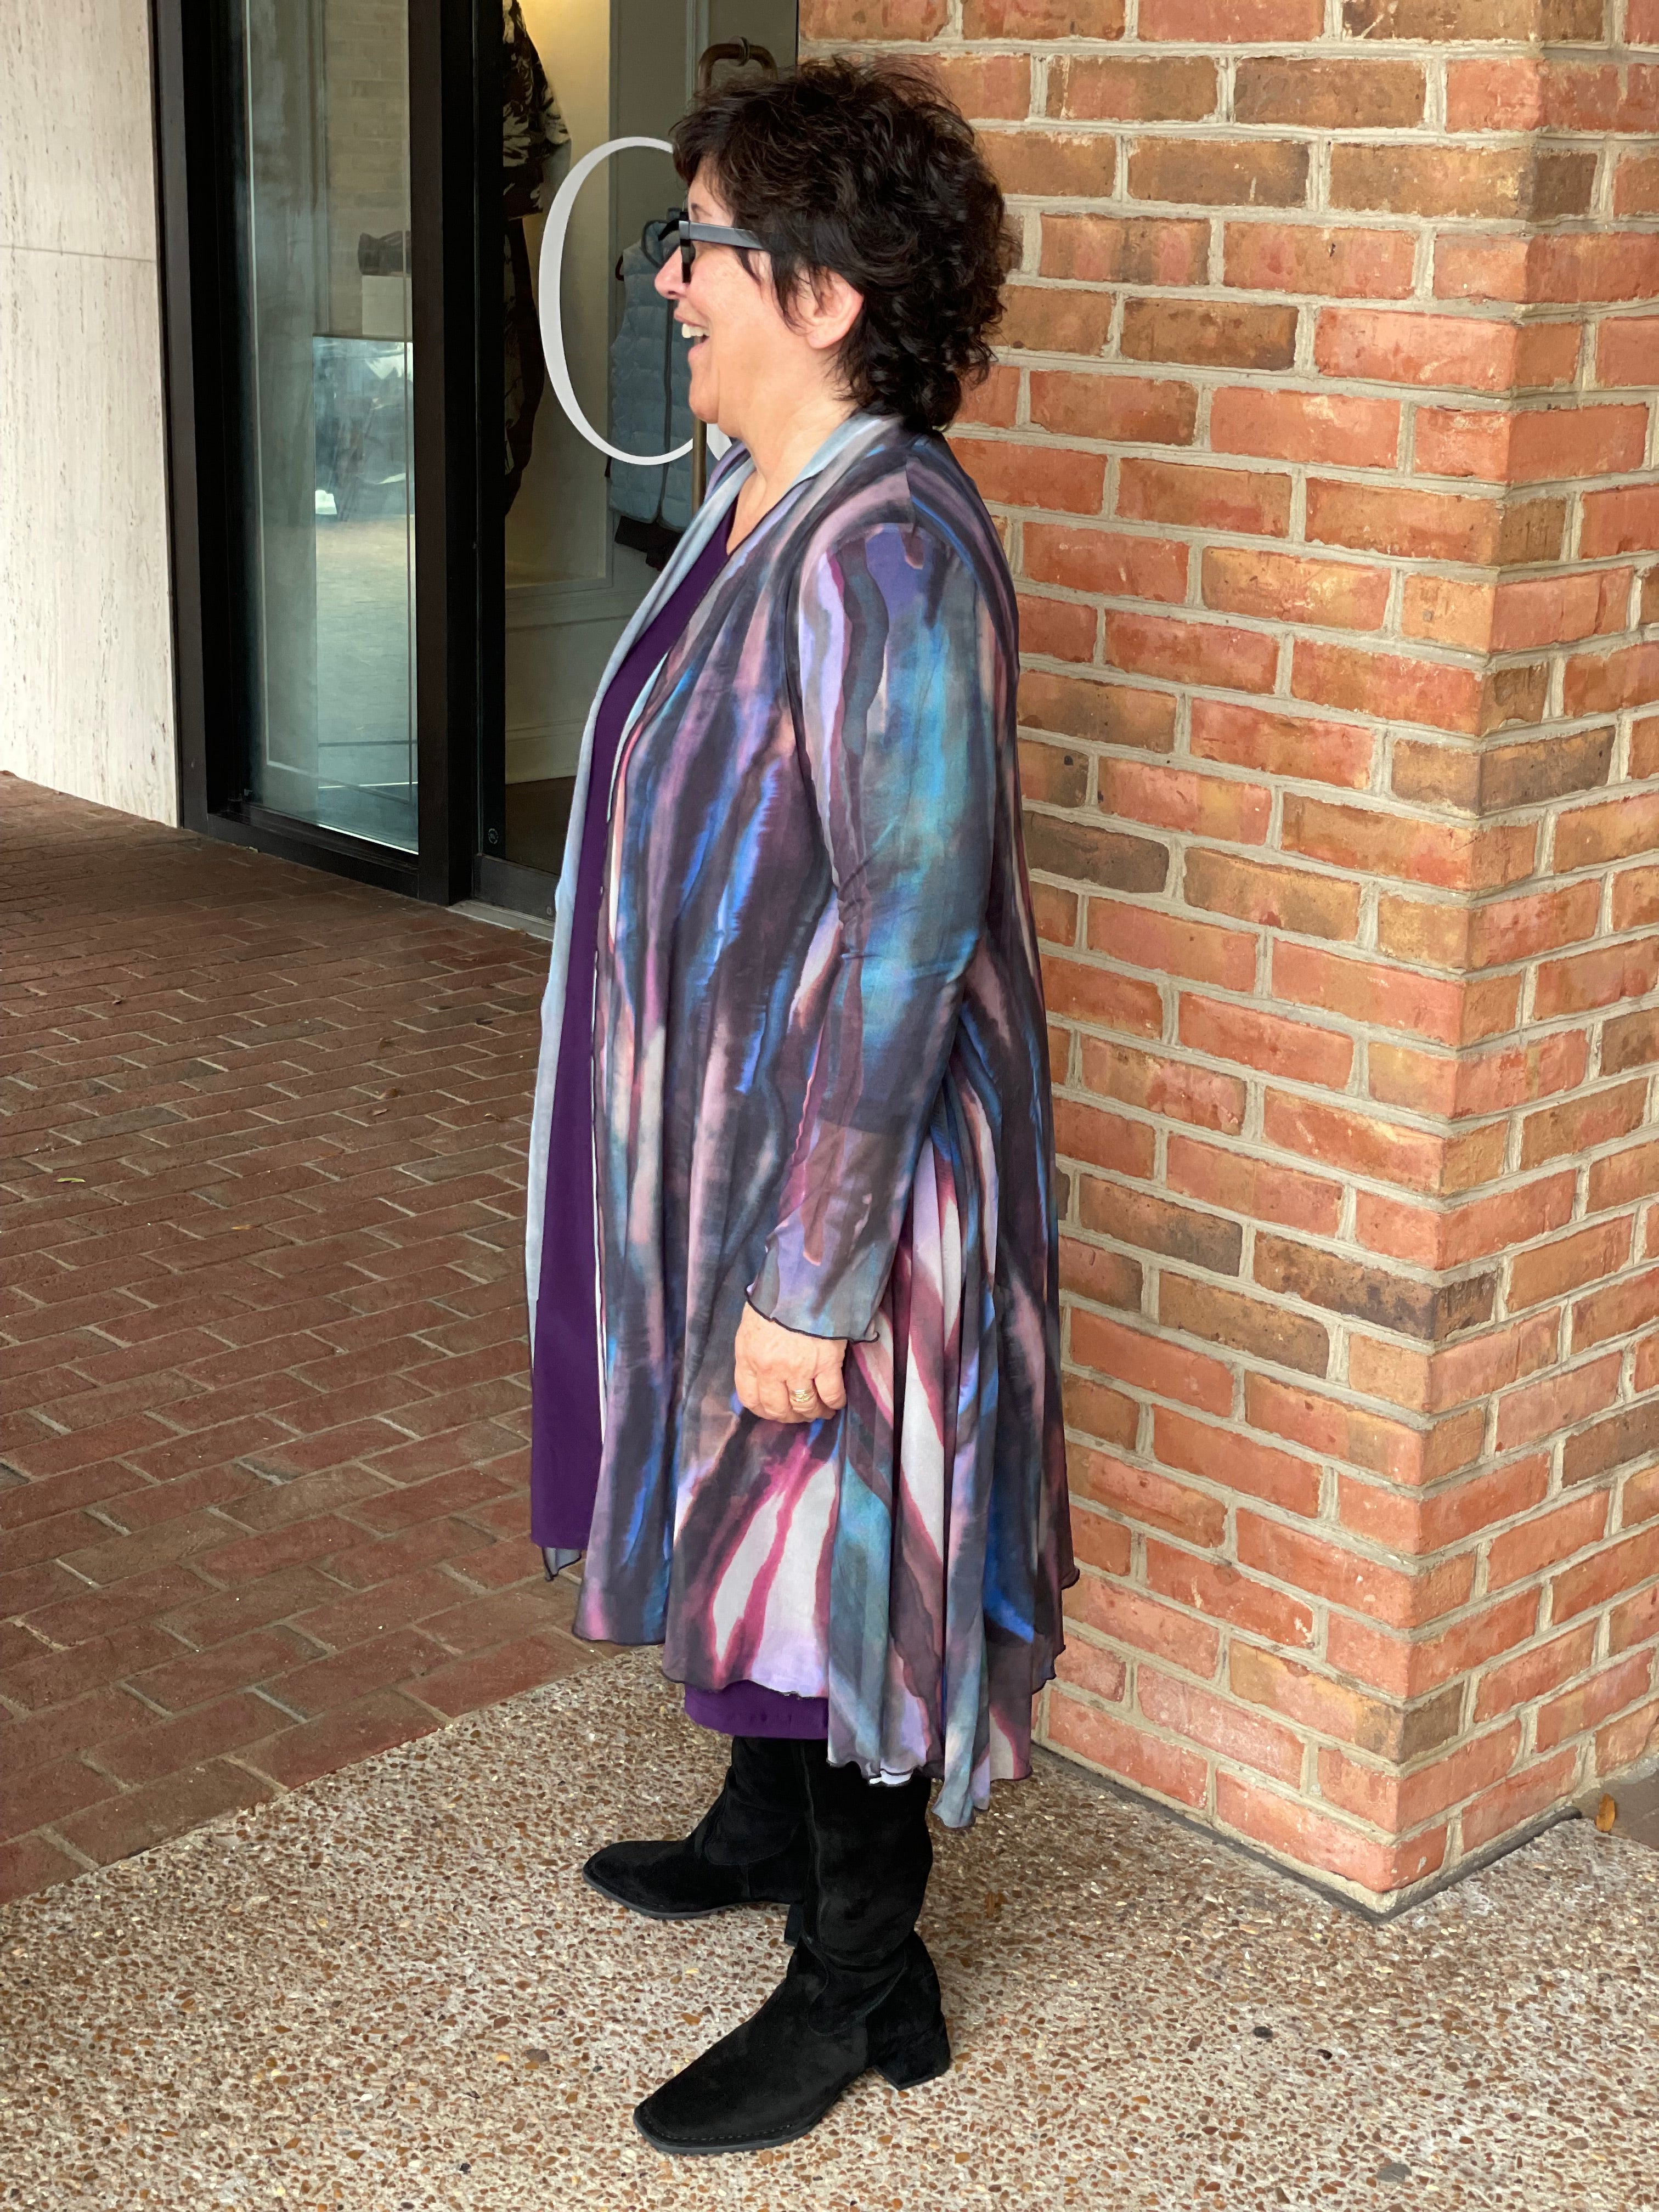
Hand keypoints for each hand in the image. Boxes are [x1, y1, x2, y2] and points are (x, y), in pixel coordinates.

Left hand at [734, 1303, 847, 1423]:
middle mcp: (770, 1369)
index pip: (750, 1399)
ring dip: (813, 1413)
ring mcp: (798, 1369)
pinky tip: (835, 1403)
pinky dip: (835, 1403)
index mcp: (748, 1357)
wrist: (802, 1280)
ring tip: (820, 1411)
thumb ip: (753, 1350)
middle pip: (778, 1408)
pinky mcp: (825, 1364)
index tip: (775, 1411)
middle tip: (799, 1414)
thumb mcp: (752, 1324)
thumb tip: (760, 1370)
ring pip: (805, 1406)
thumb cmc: (775, 1297)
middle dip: (790, 1416)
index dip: (764, 1410)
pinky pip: (831, 1395)